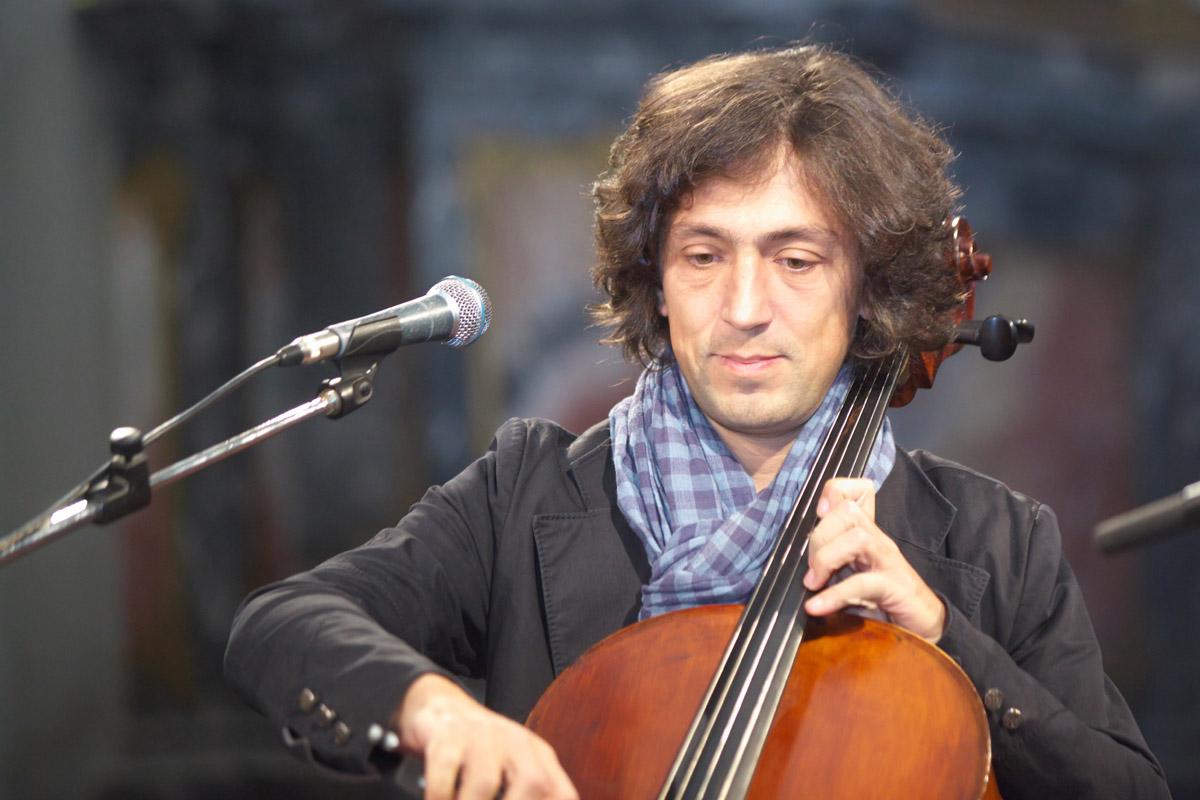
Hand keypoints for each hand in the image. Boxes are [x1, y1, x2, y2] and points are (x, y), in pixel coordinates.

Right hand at [391, 673, 578, 799]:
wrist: (442, 707)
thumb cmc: (479, 752)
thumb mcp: (511, 769)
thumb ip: (524, 793)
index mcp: (537, 754)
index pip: (561, 793)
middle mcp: (514, 741)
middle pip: (533, 783)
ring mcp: (481, 736)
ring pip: (485, 784)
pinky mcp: (446, 736)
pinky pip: (444, 775)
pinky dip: (440, 798)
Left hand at [801, 478, 945, 642]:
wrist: (921, 625)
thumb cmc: (881, 599)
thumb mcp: (849, 573)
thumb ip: (828, 561)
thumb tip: (796, 567)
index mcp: (865, 533)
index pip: (854, 492)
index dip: (832, 493)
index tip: (817, 515)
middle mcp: (877, 540)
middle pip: (848, 512)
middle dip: (819, 537)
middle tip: (810, 570)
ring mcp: (888, 561)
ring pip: (858, 538)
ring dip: (826, 559)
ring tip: (814, 583)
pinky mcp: (895, 587)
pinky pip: (862, 583)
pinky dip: (834, 595)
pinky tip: (816, 606)